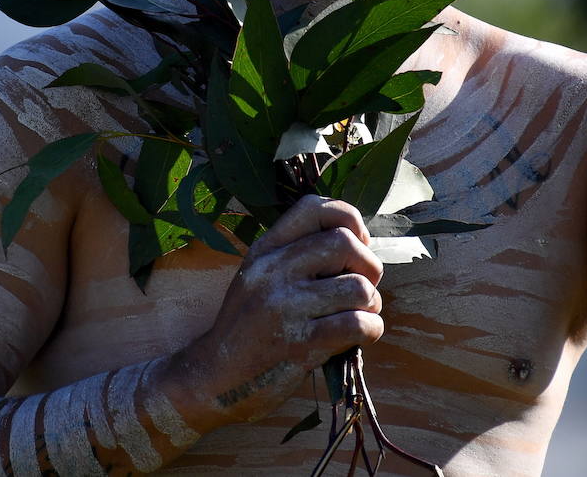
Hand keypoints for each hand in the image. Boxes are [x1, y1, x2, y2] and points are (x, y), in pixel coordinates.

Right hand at [167, 195, 384, 426]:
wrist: (215, 378)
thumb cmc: (248, 328)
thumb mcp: (257, 278)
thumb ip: (295, 255)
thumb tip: (357, 242)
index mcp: (264, 250)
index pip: (314, 207)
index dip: (348, 218)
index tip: (355, 243)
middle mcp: (272, 271)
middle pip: (344, 243)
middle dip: (368, 265)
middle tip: (363, 285)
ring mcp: (284, 307)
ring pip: (358, 288)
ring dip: (371, 303)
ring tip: (359, 314)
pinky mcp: (299, 343)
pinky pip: (356, 325)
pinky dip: (371, 329)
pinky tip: (361, 335)